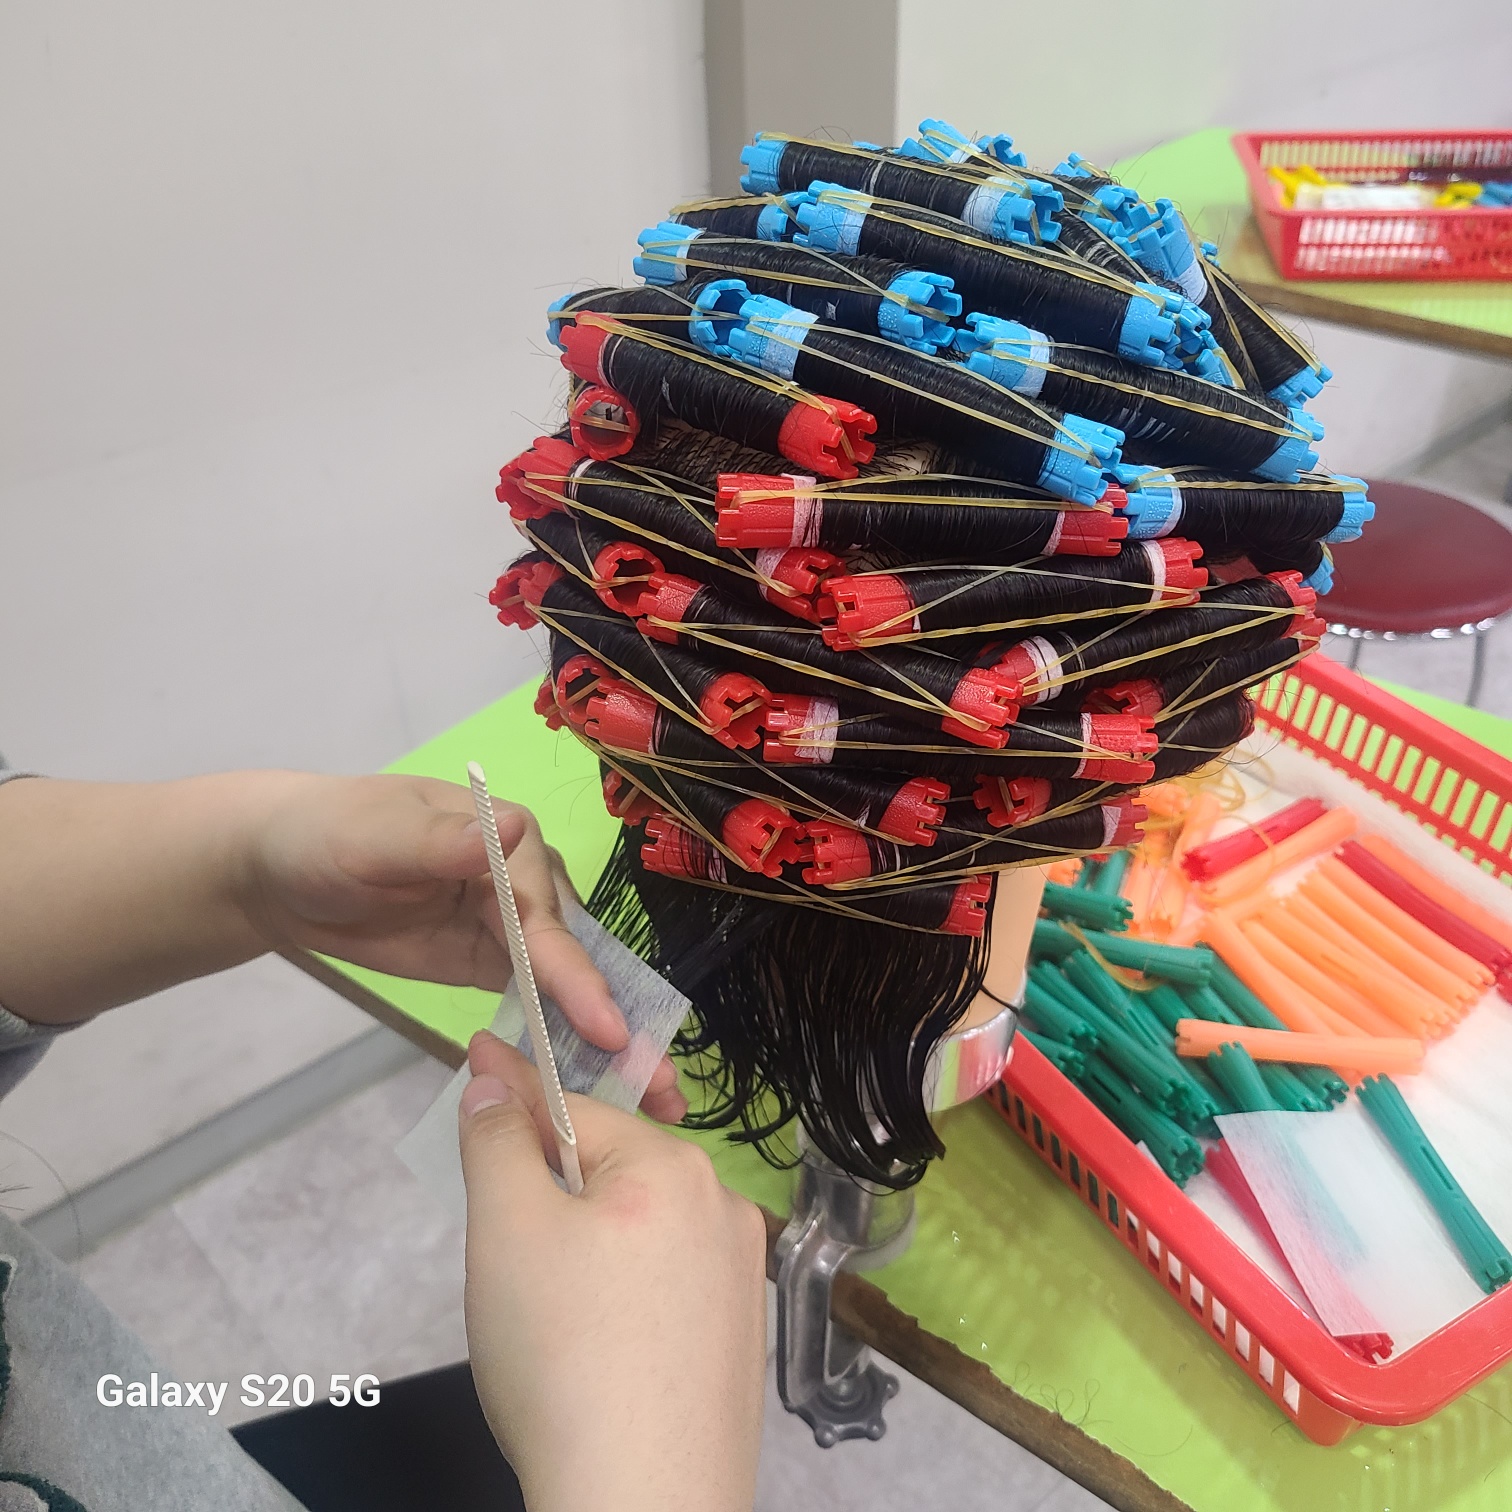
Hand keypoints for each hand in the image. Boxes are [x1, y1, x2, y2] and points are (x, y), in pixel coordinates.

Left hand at [239, 773, 685, 1120]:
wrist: (284, 870)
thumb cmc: (325, 836)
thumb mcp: (374, 837)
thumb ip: (439, 841)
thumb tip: (510, 828)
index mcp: (507, 839)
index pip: (547, 914)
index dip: (575, 975)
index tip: (608, 1029)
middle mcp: (527, 880)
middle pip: (576, 955)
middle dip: (618, 1018)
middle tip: (660, 1082)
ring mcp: (515, 925)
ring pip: (568, 985)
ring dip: (609, 1039)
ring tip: (653, 1097)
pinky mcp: (496, 962)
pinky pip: (539, 1004)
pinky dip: (568, 1041)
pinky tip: (598, 1086)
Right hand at [459, 1031, 766, 1511]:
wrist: (643, 1506)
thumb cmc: (567, 1362)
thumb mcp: (506, 1232)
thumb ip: (497, 1142)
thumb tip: (495, 1082)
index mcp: (675, 1167)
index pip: (574, 1112)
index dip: (513, 1103)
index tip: (476, 1061)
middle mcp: (724, 1209)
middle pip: (609, 1172)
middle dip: (549, 1196)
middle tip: (504, 1262)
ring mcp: (741, 1278)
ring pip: (636, 1233)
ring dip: (586, 1250)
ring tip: (549, 1323)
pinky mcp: (738, 1339)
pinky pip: (665, 1288)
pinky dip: (622, 1300)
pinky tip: (596, 1353)